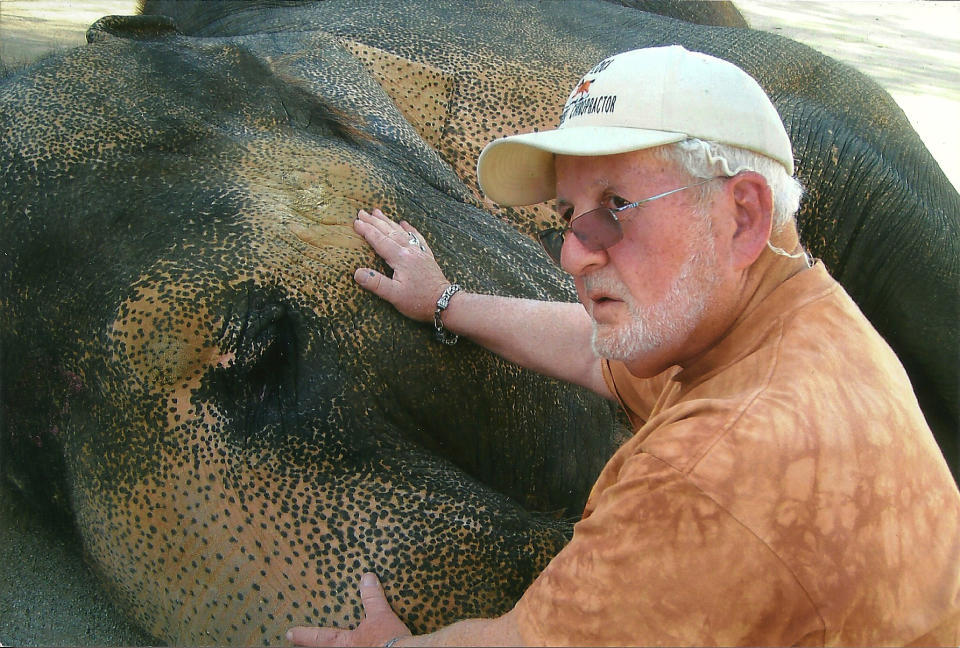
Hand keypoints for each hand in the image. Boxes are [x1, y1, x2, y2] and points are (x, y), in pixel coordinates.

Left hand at [286, 572, 411, 646]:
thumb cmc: (388, 639)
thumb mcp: (381, 615)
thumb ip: (372, 598)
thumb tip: (367, 578)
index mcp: (346, 643)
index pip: (320, 638)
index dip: (303, 635)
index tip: (289, 634)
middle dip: (311, 647)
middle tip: (296, 643)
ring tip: (333, 644)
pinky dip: (357, 647)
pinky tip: (364, 645)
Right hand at [353, 208, 451, 321]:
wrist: (445, 303)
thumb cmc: (419, 301)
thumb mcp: (394, 296)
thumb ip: (376, 283)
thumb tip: (357, 273)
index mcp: (401, 258)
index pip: (379, 240)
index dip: (367, 230)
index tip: (355, 221)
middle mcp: (410, 251)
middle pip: (389, 232)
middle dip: (374, 221)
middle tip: (361, 212)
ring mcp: (420, 253)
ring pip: (401, 232)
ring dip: (388, 222)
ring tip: (378, 212)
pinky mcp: (427, 257)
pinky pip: (417, 238)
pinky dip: (409, 229)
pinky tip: (405, 224)